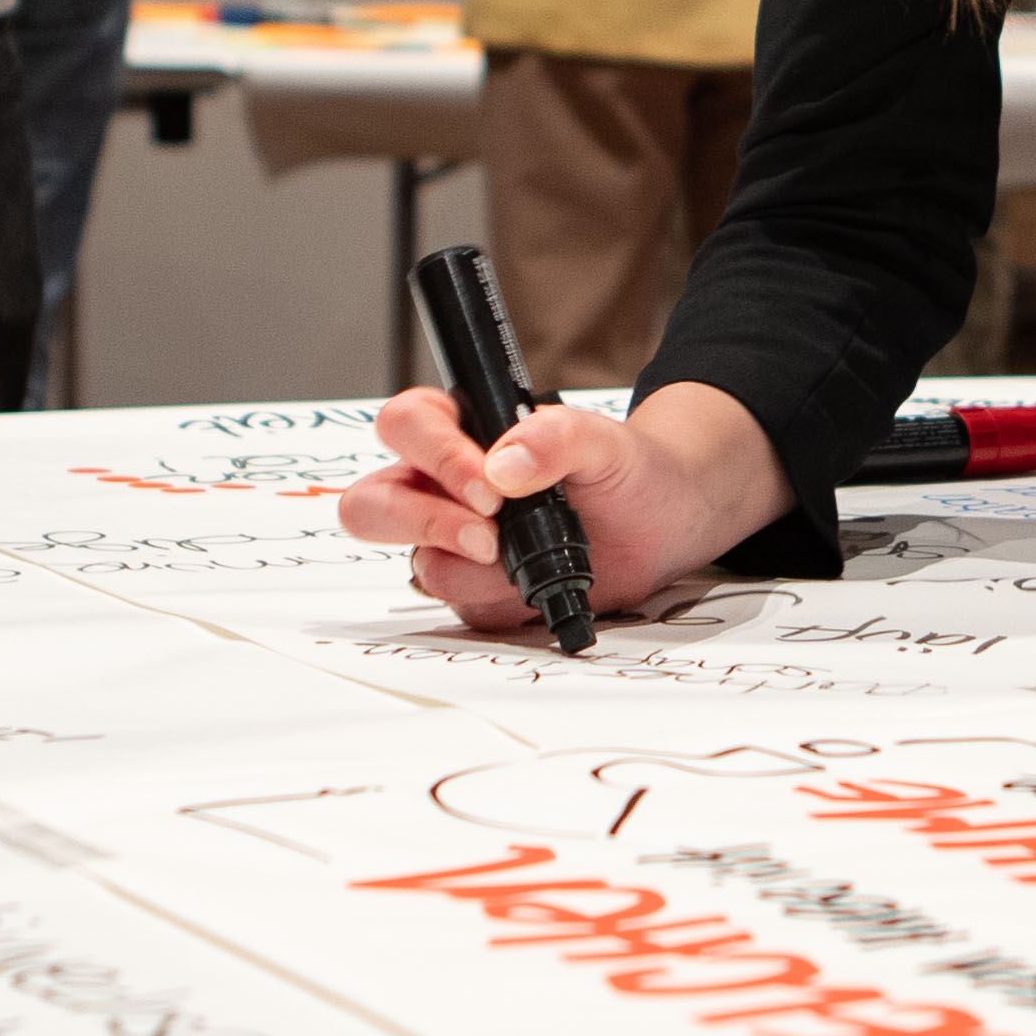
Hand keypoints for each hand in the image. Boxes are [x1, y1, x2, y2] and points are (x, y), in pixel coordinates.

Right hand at [340, 377, 784, 631]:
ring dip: (473, 570)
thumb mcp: (603, 440)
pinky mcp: (476, 592)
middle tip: (488, 538)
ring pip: (420, 564)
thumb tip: (505, 465)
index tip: (489, 488)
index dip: (436, 458)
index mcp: (461, 430)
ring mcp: (453, 544)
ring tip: (528, 560)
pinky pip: (463, 609)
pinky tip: (539, 585)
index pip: (407, 427)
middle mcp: (441, 487)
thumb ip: (555, 436)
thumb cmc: (626, 470)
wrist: (661, 525)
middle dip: (424, 523)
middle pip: (373, 504)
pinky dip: (502, 604)